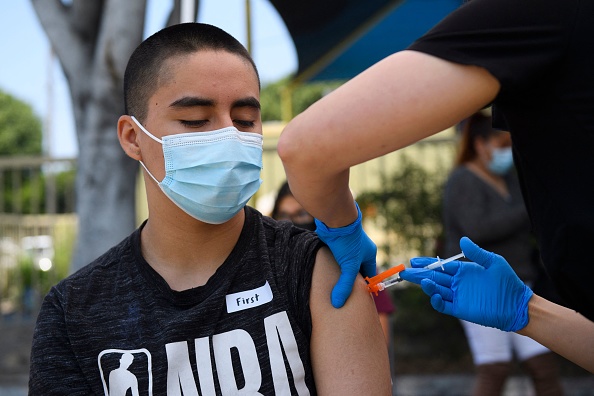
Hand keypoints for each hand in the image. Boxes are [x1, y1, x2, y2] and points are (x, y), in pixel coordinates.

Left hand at [315, 202, 376, 307]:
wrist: (335, 220)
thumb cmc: (347, 242)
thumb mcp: (349, 266)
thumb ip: (344, 285)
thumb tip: (337, 303)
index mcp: (369, 253)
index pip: (368, 274)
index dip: (363, 285)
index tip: (356, 297)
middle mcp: (360, 249)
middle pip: (356, 268)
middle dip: (350, 279)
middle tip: (343, 293)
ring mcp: (347, 245)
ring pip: (344, 262)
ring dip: (339, 270)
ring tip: (333, 284)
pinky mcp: (336, 241)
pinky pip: (334, 256)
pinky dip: (331, 263)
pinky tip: (325, 271)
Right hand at [399, 237, 532, 331]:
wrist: (517, 305)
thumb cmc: (507, 282)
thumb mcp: (494, 262)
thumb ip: (477, 253)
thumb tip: (462, 240)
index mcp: (463, 271)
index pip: (440, 266)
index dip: (426, 263)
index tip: (414, 261)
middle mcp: (458, 284)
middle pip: (433, 278)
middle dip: (418, 274)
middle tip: (405, 272)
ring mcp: (458, 297)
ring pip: (436, 290)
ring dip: (426, 285)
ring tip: (419, 280)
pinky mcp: (460, 309)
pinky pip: (443, 305)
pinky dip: (435, 300)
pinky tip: (432, 294)